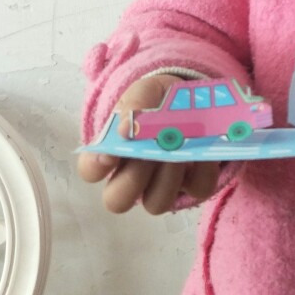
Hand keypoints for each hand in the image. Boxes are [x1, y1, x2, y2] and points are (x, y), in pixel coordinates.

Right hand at [77, 74, 219, 214]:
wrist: (191, 99)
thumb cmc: (157, 99)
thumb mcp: (147, 91)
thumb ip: (136, 104)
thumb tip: (125, 130)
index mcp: (110, 153)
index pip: (90, 170)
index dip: (95, 166)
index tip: (110, 153)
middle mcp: (131, 177)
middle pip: (117, 199)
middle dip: (134, 177)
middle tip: (149, 154)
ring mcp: (161, 186)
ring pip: (156, 203)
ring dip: (167, 178)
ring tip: (178, 153)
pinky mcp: (194, 185)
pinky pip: (197, 189)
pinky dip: (203, 171)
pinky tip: (204, 152)